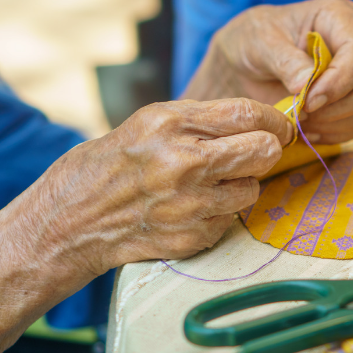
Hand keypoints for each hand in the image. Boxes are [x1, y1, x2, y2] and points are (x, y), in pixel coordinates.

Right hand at [34, 98, 293, 276]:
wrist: (72, 220)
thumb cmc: (113, 163)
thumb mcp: (150, 122)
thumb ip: (202, 119)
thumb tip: (259, 120)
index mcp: (170, 124)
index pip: (247, 115)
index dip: (275, 120)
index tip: (281, 126)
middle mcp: (182, 163)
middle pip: (262, 152)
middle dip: (265, 151)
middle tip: (256, 153)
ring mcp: (188, 205)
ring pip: (252, 190)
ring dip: (240, 186)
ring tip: (212, 183)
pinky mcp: (190, 238)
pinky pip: (230, 220)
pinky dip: (220, 214)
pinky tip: (192, 208)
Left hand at [184, 0, 352, 144]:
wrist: (247, 61)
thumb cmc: (254, 40)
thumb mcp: (260, 42)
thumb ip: (284, 61)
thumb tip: (306, 85)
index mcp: (339, 16)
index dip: (338, 81)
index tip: (309, 100)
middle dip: (340, 106)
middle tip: (305, 113)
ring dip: (337, 123)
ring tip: (302, 123)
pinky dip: (335, 133)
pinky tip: (308, 130)